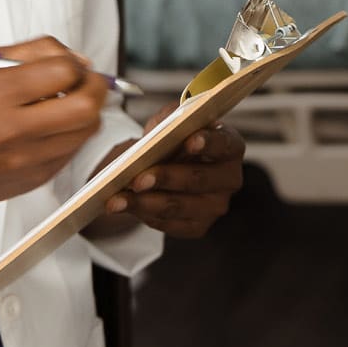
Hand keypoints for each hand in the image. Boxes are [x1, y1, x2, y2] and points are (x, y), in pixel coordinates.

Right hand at [0, 37, 105, 211]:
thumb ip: (30, 52)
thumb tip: (78, 59)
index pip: (62, 71)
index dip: (74, 63)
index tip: (71, 64)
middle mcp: (9, 128)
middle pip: (85, 106)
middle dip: (95, 88)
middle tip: (86, 82)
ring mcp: (25, 158)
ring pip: (87, 129)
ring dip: (87, 111)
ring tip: (68, 103)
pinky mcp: (36, 178)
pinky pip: (74, 149)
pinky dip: (72, 133)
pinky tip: (52, 127)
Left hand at [93, 111, 246, 238]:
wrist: (166, 165)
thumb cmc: (173, 140)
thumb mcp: (171, 120)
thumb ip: (169, 119)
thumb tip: (157, 134)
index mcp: (230, 146)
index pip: (224, 143)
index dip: (208, 142)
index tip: (190, 141)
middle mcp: (229, 178)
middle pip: (198, 179)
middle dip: (165, 178)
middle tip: (137, 179)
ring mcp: (216, 206)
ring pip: (179, 206)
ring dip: (145, 203)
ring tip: (117, 199)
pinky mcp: (198, 226)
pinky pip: (170, 225)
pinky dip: (145, 215)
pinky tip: (126, 207)